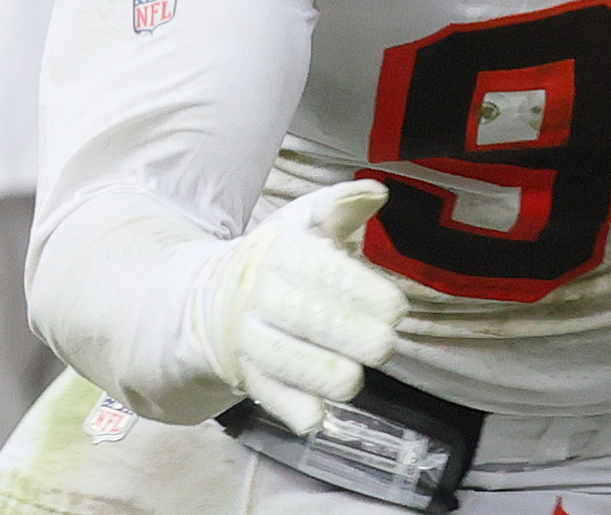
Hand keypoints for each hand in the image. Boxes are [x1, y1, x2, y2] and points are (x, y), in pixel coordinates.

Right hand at [187, 179, 406, 435]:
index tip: (397, 310)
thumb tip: (376, 191)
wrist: (212, 297)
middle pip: (307, 318)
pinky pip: (265, 393)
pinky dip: (290, 408)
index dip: (362, 293)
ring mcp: (249, 336)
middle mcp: (261, 294)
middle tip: (385, 345)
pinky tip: (316, 419)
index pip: (322, 271)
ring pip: (284, 360)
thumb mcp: (305, 221)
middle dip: (353, 336)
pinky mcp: (244, 373)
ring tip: (355, 378)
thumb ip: (340, 206)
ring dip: (325, 373)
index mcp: (281, 251)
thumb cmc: (281, 255)